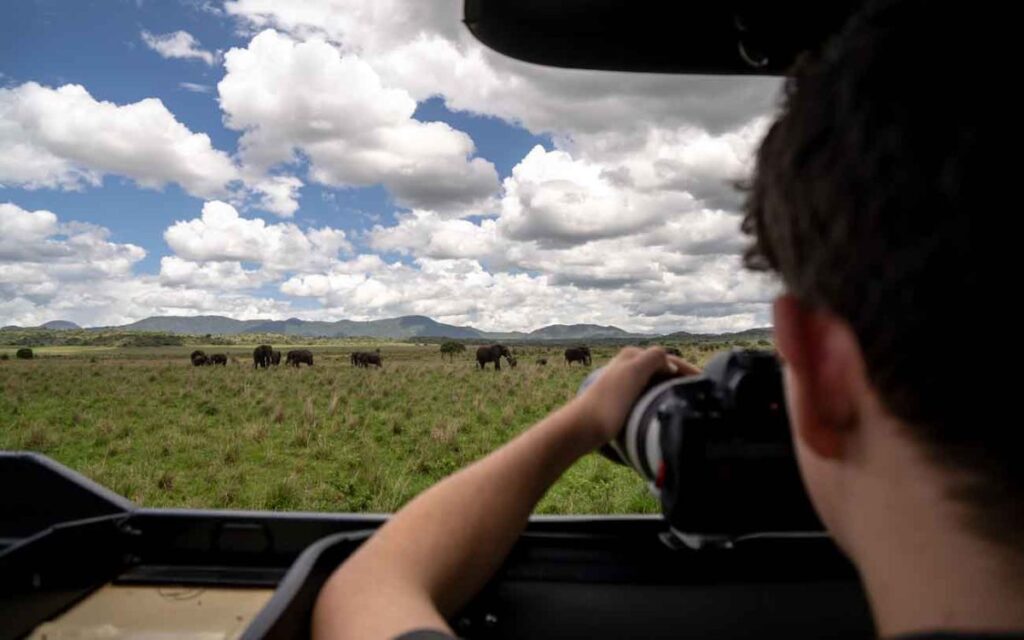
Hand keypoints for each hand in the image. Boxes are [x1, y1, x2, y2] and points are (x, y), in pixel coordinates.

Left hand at [568, 347, 700, 448]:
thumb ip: (653, 358)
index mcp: (632, 356)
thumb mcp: (634, 372)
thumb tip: (669, 360)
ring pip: (655, 383)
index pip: (668, 358)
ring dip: (671, 389)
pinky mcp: (619, 401)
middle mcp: (626, 366)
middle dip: (681, 379)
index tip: (706, 383)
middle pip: (662, 370)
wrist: (582, 427)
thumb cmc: (608, 401)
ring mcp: (623, 384)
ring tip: (688, 403)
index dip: (688, 369)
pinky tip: (664, 411)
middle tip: (702, 394)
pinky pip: (647, 396)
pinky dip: (659, 400)